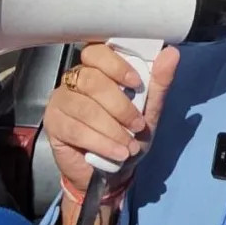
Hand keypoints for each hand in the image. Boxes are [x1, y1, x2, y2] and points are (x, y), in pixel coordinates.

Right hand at [43, 43, 180, 191]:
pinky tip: (116, 152)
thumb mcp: (148, 110)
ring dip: (113, 129)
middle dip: (120, 106)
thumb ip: (158, 82)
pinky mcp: (53, 124)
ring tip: (129, 146)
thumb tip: (171, 53)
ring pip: (86, 108)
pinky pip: (76, 129)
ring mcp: (60, 101)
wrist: (113, 172)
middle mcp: (74, 80)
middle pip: (92, 80)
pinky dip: (101, 143)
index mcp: (97, 69)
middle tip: (137, 125)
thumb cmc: (128, 135)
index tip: (136, 83)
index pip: (97, 52)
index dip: (116, 65)